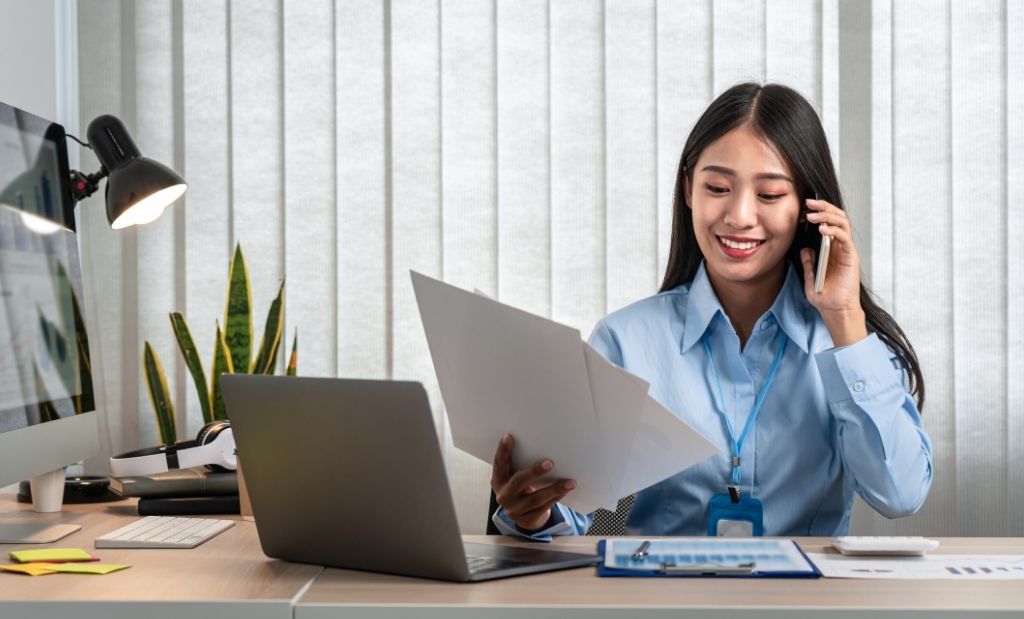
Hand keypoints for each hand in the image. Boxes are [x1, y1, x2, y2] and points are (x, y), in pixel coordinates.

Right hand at [490, 434, 576, 531]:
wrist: (524, 515)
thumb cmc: (522, 488)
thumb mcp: (516, 477)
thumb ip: (521, 465)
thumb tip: (543, 446)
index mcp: (498, 481)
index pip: (499, 464)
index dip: (503, 451)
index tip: (509, 437)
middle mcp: (503, 496)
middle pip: (518, 482)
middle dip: (534, 472)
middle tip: (550, 463)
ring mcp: (514, 510)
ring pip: (535, 498)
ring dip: (554, 489)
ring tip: (570, 482)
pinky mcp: (526, 520)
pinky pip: (543, 508)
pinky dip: (556, 498)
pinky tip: (565, 491)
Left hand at [799, 198, 867, 346]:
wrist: (835, 311)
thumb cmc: (825, 297)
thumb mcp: (811, 278)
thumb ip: (808, 263)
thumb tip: (804, 250)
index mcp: (831, 249)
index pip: (827, 224)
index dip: (816, 214)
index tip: (801, 210)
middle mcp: (840, 247)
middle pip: (836, 218)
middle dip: (823, 207)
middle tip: (808, 202)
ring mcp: (847, 251)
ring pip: (842, 223)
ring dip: (827, 215)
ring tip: (812, 214)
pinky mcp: (851, 257)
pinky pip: (844, 238)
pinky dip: (834, 230)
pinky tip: (821, 229)